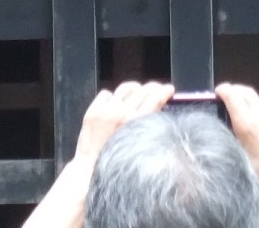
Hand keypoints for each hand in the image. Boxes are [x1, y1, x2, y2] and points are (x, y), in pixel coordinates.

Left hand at [21, 83, 172, 227]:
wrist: (89, 171)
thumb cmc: (116, 165)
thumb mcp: (139, 146)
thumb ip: (147, 127)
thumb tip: (158, 111)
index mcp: (135, 123)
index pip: (155, 97)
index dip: (165, 91)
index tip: (168, 89)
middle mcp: (121, 112)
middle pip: (142, 90)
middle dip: (153, 87)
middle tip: (157, 89)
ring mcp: (105, 110)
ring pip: (125, 88)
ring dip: (134, 89)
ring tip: (137, 92)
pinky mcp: (93, 110)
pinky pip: (107, 94)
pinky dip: (113, 97)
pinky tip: (115, 103)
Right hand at [215, 83, 258, 195]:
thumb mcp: (240, 155)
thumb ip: (233, 135)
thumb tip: (228, 122)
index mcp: (248, 124)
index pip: (233, 95)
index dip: (223, 90)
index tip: (217, 92)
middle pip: (246, 91)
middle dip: (234, 90)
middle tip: (226, 95)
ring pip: (257, 99)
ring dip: (246, 99)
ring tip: (239, 109)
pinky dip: (256, 109)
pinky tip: (255, 123)